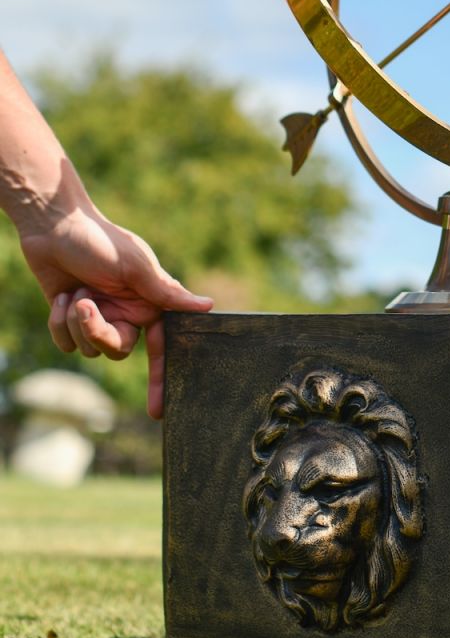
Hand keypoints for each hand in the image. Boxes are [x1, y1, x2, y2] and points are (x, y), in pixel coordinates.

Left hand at [20, 207, 211, 419]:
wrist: (54, 226)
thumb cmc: (100, 240)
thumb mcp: (137, 266)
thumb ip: (168, 292)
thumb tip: (208, 306)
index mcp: (149, 304)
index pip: (162, 348)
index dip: (162, 380)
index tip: (159, 410)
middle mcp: (127, 314)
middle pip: (117, 351)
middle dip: (97, 332)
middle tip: (85, 305)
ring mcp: (98, 317)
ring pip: (89, 350)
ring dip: (74, 322)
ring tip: (73, 292)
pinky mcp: (70, 319)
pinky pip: (65, 343)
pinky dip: (57, 322)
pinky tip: (61, 297)